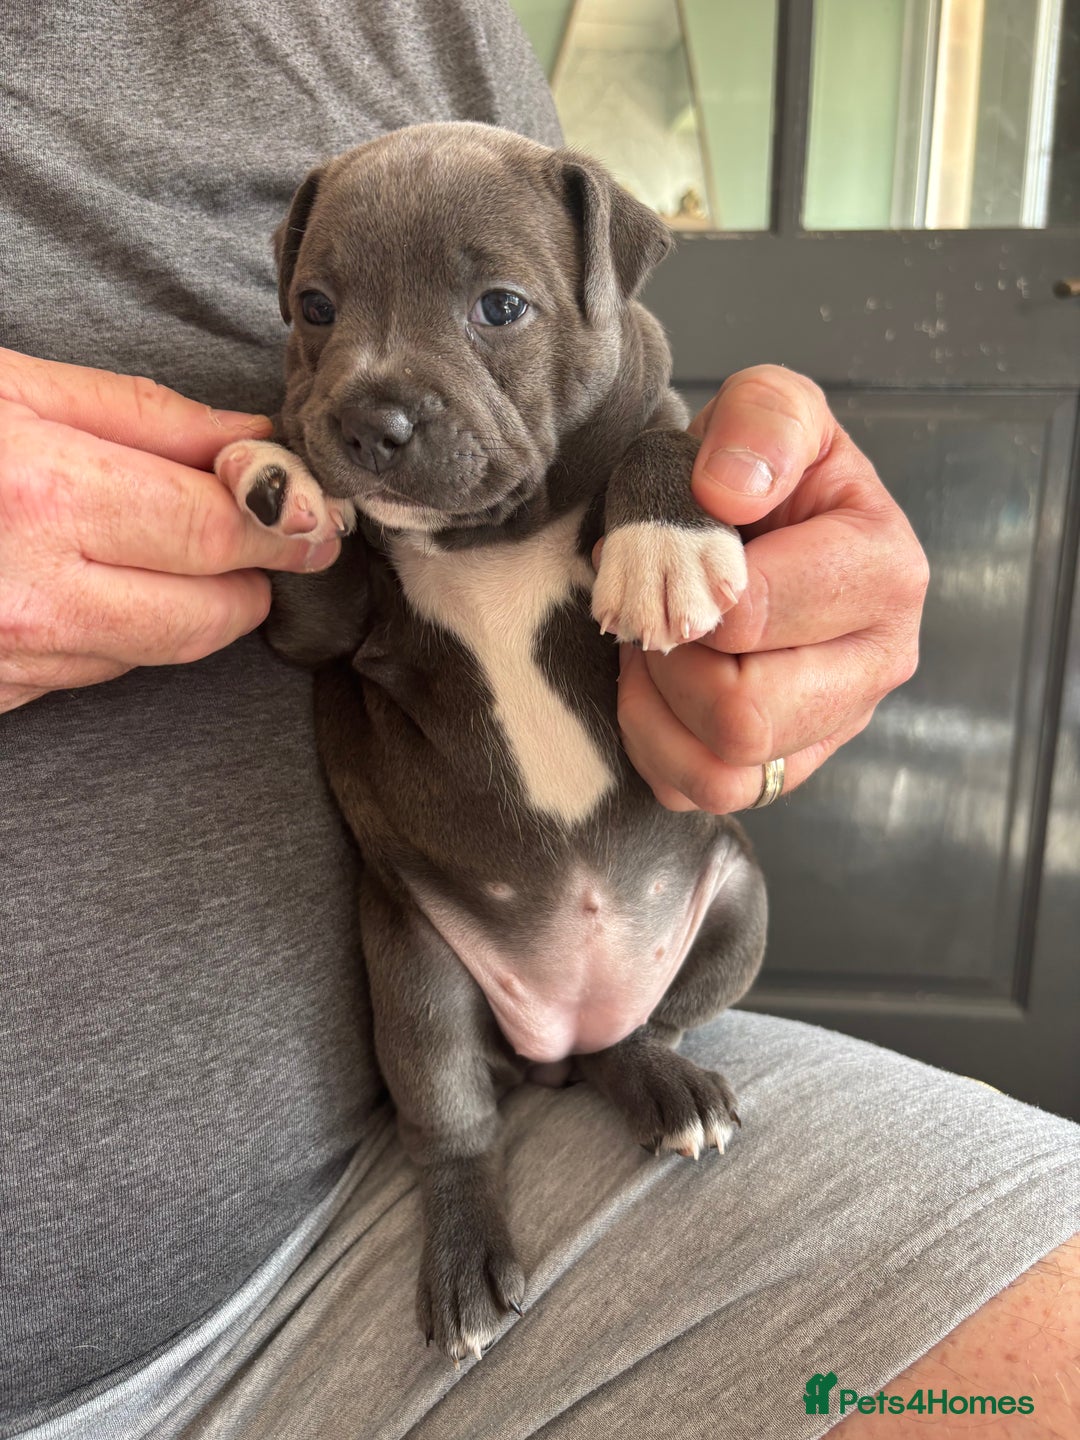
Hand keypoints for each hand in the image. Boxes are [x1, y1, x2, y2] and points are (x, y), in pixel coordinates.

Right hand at [0, 348, 341, 714]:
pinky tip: (74, 578)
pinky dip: (115, 632)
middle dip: (249, 570)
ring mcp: (9, 658)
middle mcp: (31, 594)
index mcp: (40, 494)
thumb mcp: (3, 389)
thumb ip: (140, 418)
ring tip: (143, 540)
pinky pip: (95, 673)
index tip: (321, 510)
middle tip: (247, 525)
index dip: (288, 521)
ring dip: (184, 602)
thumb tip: (250, 444)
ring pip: (161, 650)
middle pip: (211, 611)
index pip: (219, 527)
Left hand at [616, 366, 928, 812]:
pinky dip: (658, 749)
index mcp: (884, 571)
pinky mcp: (789, 765)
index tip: (663, 557)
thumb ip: (761, 423)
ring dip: (659, 714)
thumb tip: (729, 491)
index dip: (680, 597)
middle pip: (744, 715)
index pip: (750, 618)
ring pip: (724, 774)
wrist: (749, 518)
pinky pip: (702, 793)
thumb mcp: (768, 407)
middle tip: (655, 616)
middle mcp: (878, 662)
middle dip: (670, 665)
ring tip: (654, 653)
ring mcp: (835, 725)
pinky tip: (660, 692)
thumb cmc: (758, 468)